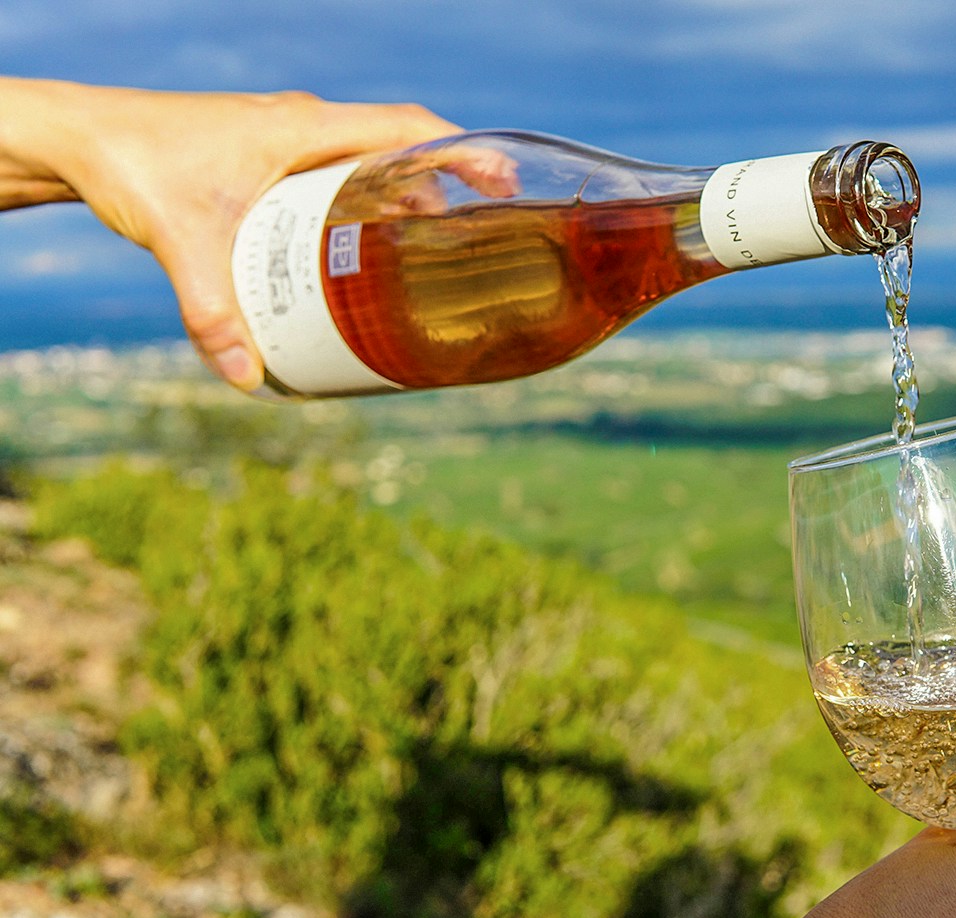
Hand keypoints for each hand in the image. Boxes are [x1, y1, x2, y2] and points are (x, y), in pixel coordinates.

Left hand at [0, 78, 459, 390]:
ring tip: (433, 250)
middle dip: (447, 186)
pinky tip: (364, 247)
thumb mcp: (181, 243)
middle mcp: (303, 127)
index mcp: (303, 128)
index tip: (504, 180)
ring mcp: (287, 139)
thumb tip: (248, 379)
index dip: (463, 151)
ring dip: (405, 195)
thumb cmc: (131, 165)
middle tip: (480, 234)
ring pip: (369, 161)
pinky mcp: (269, 157)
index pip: (406, 128)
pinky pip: (339, 172)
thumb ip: (213, 313)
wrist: (78, 138)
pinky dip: (365, 201)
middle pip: (400, 147)